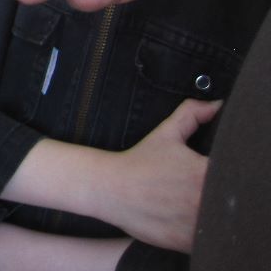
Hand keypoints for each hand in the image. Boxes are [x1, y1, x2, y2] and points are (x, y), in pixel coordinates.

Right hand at [98, 99, 217, 252]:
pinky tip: (187, 221)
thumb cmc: (139, 162)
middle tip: (201, 191)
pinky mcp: (188, 242)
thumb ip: (192, 115)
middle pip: (230, 201)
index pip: (235, 176)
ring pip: (221, 223)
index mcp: (206, 172)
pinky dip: (203, 234)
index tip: (214, 175)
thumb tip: (216, 105)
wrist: (111, 188)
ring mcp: (197, 224)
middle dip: (222, 197)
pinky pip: (207, 241)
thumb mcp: (166, 133)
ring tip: (194, 206)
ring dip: (214, 216)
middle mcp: (205, 200)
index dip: (229, 176)